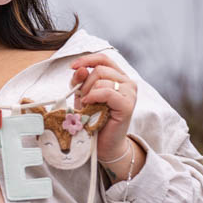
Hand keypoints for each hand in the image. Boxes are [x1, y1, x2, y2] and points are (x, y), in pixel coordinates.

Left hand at [70, 53, 140, 172]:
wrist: (103, 144)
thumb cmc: (94, 120)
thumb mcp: (83, 96)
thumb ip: (80, 81)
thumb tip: (79, 69)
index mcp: (118, 77)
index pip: (103, 59)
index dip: (86, 60)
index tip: (72, 67)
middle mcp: (127, 82)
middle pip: (100, 69)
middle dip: (85, 84)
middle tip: (83, 100)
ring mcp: (130, 93)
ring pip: (102, 80)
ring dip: (88, 93)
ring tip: (88, 107)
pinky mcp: (128, 105)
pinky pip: (107, 92)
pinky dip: (94, 97)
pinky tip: (89, 105)